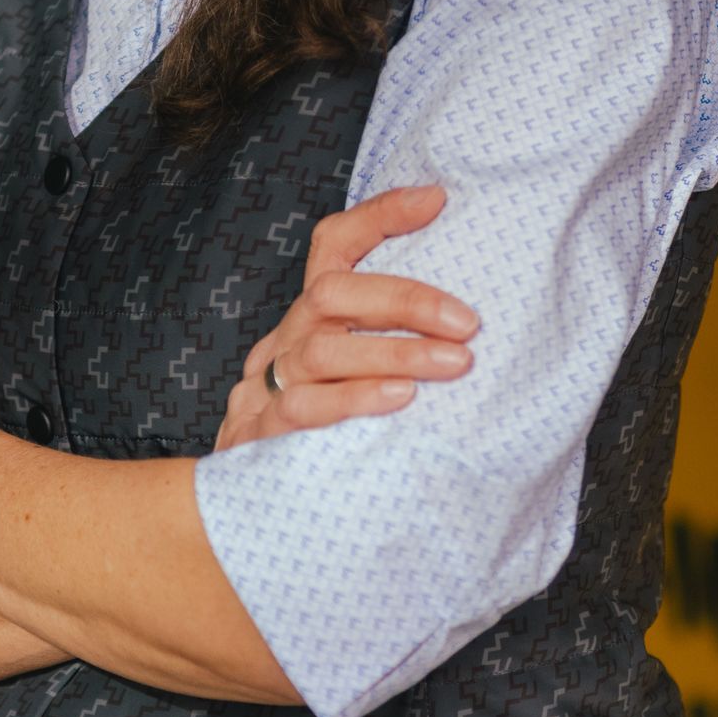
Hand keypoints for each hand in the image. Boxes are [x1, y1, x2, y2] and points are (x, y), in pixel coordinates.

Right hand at [214, 183, 477, 453]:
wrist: (245, 516)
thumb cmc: (326, 445)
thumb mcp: (362, 387)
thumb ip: (398, 349)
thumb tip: (472, 328)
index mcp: (308, 322)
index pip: (333, 246)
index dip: (379, 217)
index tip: (436, 200)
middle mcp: (283, 344)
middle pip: (331, 293)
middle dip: (404, 301)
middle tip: (468, 325)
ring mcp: (261, 389)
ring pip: (322, 352)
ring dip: (393, 353)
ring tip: (452, 365)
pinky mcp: (255, 437)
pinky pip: (301, 409)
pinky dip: (353, 401)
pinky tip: (398, 403)